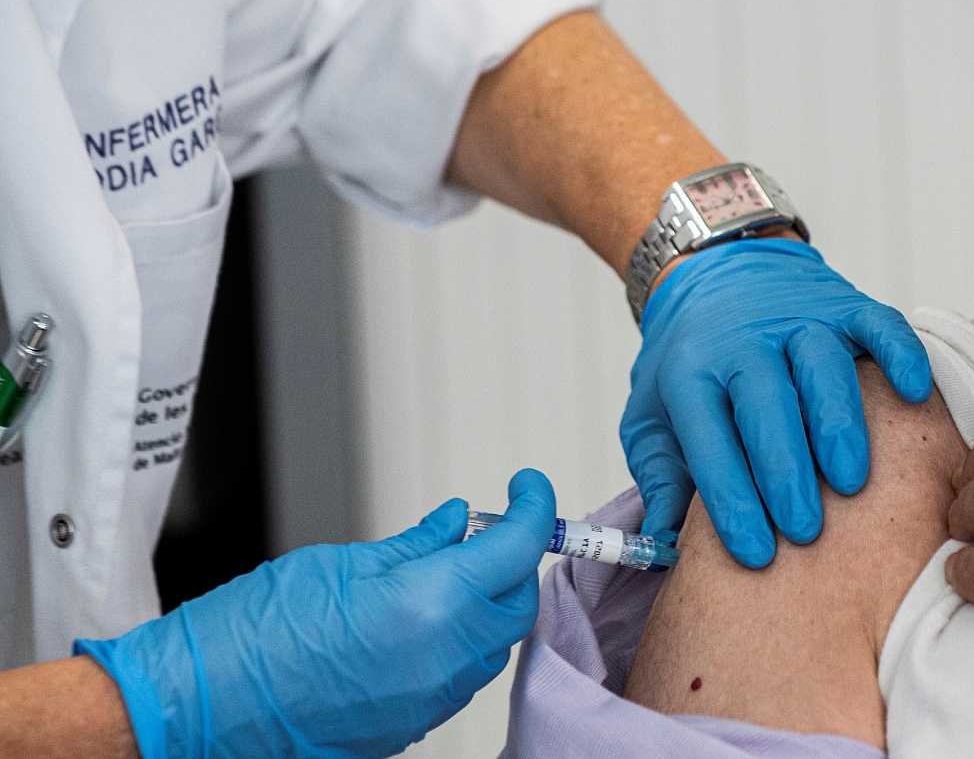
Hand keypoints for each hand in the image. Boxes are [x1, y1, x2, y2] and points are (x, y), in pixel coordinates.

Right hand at [76, 469, 556, 758]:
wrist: (196, 707)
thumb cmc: (247, 634)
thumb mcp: (337, 564)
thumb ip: (413, 546)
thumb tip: (457, 524)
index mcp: (431, 604)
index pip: (518, 549)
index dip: (534, 509)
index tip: (527, 489)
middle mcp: (444, 658)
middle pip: (517, 601)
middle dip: (513, 561)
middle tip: (486, 530)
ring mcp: (432, 699)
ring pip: (493, 643)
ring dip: (486, 605)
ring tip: (446, 573)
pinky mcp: (412, 725)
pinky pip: (459, 676)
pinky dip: (458, 641)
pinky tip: (423, 620)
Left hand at [622, 238, 931, 567]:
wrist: (713, 273)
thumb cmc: (689, 362)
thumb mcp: (651, 416)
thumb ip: (660, 477)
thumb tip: (665, 545)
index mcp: (691, 372)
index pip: (710, 440)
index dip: (731, 499)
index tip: (755, 554)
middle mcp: (745, 342)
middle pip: (767, 404)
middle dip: (786, 471)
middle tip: (805, 530)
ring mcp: (798, 319)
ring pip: (822, 367)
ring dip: (837, 424)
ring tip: (851, 482)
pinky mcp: (844, 304)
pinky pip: (877, 323)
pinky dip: (900, 353)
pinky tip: (913, 392)